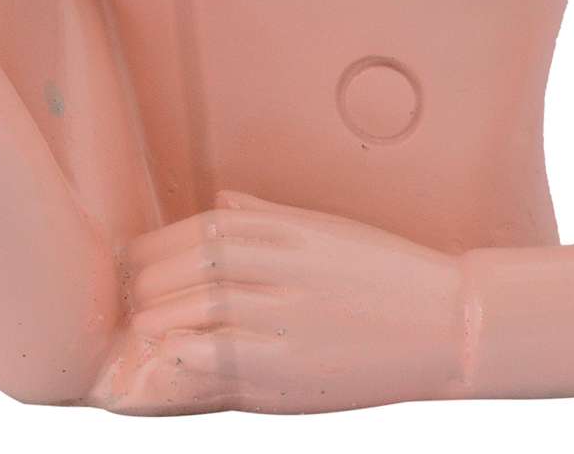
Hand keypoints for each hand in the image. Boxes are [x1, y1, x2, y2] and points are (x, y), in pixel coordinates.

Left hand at [93, 190, 466, 414]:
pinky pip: (230, 360)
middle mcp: (286, 270)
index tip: (134, 257)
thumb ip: (268, 219)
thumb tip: (221, 203)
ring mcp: (291, 321)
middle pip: (198, 268)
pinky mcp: (297, 371)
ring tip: (138, 326)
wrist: (447, 324)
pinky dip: (193, 358)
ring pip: (206, 310)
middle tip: (126, 295)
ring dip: (163, 317)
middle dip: (152, 282)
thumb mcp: (325, 232)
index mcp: (291, 233)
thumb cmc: (384, 274)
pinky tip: (169, 358)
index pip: (205, 230)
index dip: (161, 244)